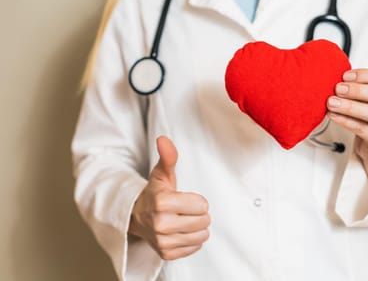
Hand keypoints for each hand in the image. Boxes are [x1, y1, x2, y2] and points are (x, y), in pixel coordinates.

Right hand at [128, 136, 210, 259]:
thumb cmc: (155, 193)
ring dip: (197, 228)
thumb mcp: (161, 174)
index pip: (201, 205)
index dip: (197, 200)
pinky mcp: (166, 254)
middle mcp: (160, 224)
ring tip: (183, 220)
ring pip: (201, 236)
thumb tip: (164, 139)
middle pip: (204, 221)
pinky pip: (194, 248)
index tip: (185, 198)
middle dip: (199, 214)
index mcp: (161, 203)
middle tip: (184, 210)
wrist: (137, 217)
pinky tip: (179, 231)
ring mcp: (163, 241)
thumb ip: (168, 157)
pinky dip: (190, 240)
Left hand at [326, 69, 367, 191]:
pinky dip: (345, 121)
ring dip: (349, 106)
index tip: (345, 76)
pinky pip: (363, 129)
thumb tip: (339, 77)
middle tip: (338, 88)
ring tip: (332, 102)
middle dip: (358, 91)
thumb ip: (361, 85)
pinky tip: (333, 115)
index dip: (365, 75)